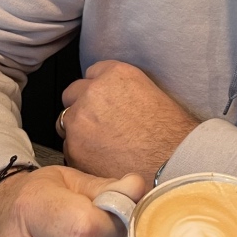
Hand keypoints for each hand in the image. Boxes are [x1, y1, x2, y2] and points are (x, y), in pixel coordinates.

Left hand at [58, 61, 199, 182]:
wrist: (171, 163)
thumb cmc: (171, 133)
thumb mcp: (152, 93)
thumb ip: (126, 90)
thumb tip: (116, 99)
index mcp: (116, 74)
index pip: (93, 72)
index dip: (100, 89)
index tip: (104, 100)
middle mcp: (94, 93)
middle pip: (73, 93)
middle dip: (82, 106)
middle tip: (99, 123)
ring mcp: (80, 121)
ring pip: (65, 121)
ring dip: (78, 129)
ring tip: (100, 143)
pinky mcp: (73, 149)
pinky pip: (68, 148)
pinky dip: (80, 153)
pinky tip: (101, 159)